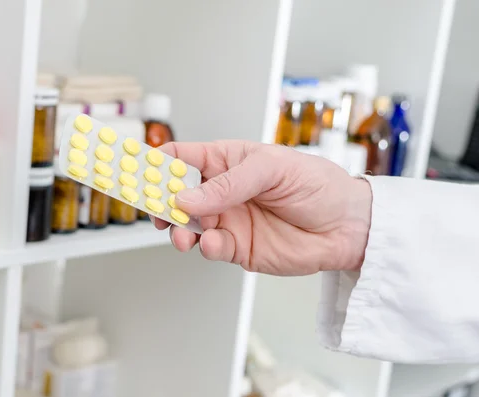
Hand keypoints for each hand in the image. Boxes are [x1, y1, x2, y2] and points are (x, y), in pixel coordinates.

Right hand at [153, 140, 371, 275]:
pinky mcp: (237, 248)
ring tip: (180, 233)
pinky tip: (215, 244)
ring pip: (187, 225)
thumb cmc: (316, 184)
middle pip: (176, 194)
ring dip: (177, 229)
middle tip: (154, 210)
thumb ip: (228, 183)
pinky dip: (206, 248)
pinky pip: (210, 249)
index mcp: (226, 161)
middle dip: (160, 202)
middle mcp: (221, 191)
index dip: (157, 163)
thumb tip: (186, 196)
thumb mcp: (272, 169)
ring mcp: (227, 220)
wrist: (348, 226)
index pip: (182, 158)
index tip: (136, 172)